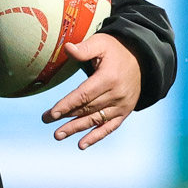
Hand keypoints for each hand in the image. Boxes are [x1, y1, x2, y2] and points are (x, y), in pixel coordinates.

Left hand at [41, 33, 140, 149]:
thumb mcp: (101, 43)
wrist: (141, 59)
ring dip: (76, 129)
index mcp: (108, 78)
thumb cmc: (115, 50)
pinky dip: (96, 137)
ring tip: (58, 134)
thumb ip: (84, 48)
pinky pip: (109, 127)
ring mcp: (121, 105)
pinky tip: (81, 144)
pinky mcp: (124, 112)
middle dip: (66, 116)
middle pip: (87, 109)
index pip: (84, 94)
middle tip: (46, 120)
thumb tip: (67, 48)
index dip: (67, 104)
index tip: (53, 113)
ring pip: (95, 120)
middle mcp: (116, 95)